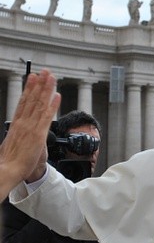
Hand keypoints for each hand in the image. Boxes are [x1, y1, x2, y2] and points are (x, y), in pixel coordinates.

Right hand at [0, 69, 59, 185]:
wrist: (8, 171)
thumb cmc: (11, 161)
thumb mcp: (14, 144)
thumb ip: (18, 135)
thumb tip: (19, 133)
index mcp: (16, 124)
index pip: (24, 102)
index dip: (29, 88)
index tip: (33, 77)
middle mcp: (23, 122)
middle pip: (32, 99)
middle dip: (39, 84)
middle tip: (45, 71)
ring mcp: (31, 127)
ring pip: (39, 104)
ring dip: (47, 90)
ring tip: (51, 77)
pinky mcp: (38, 134)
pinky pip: (47, 117)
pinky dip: (52, 105)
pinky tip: (57, 95)